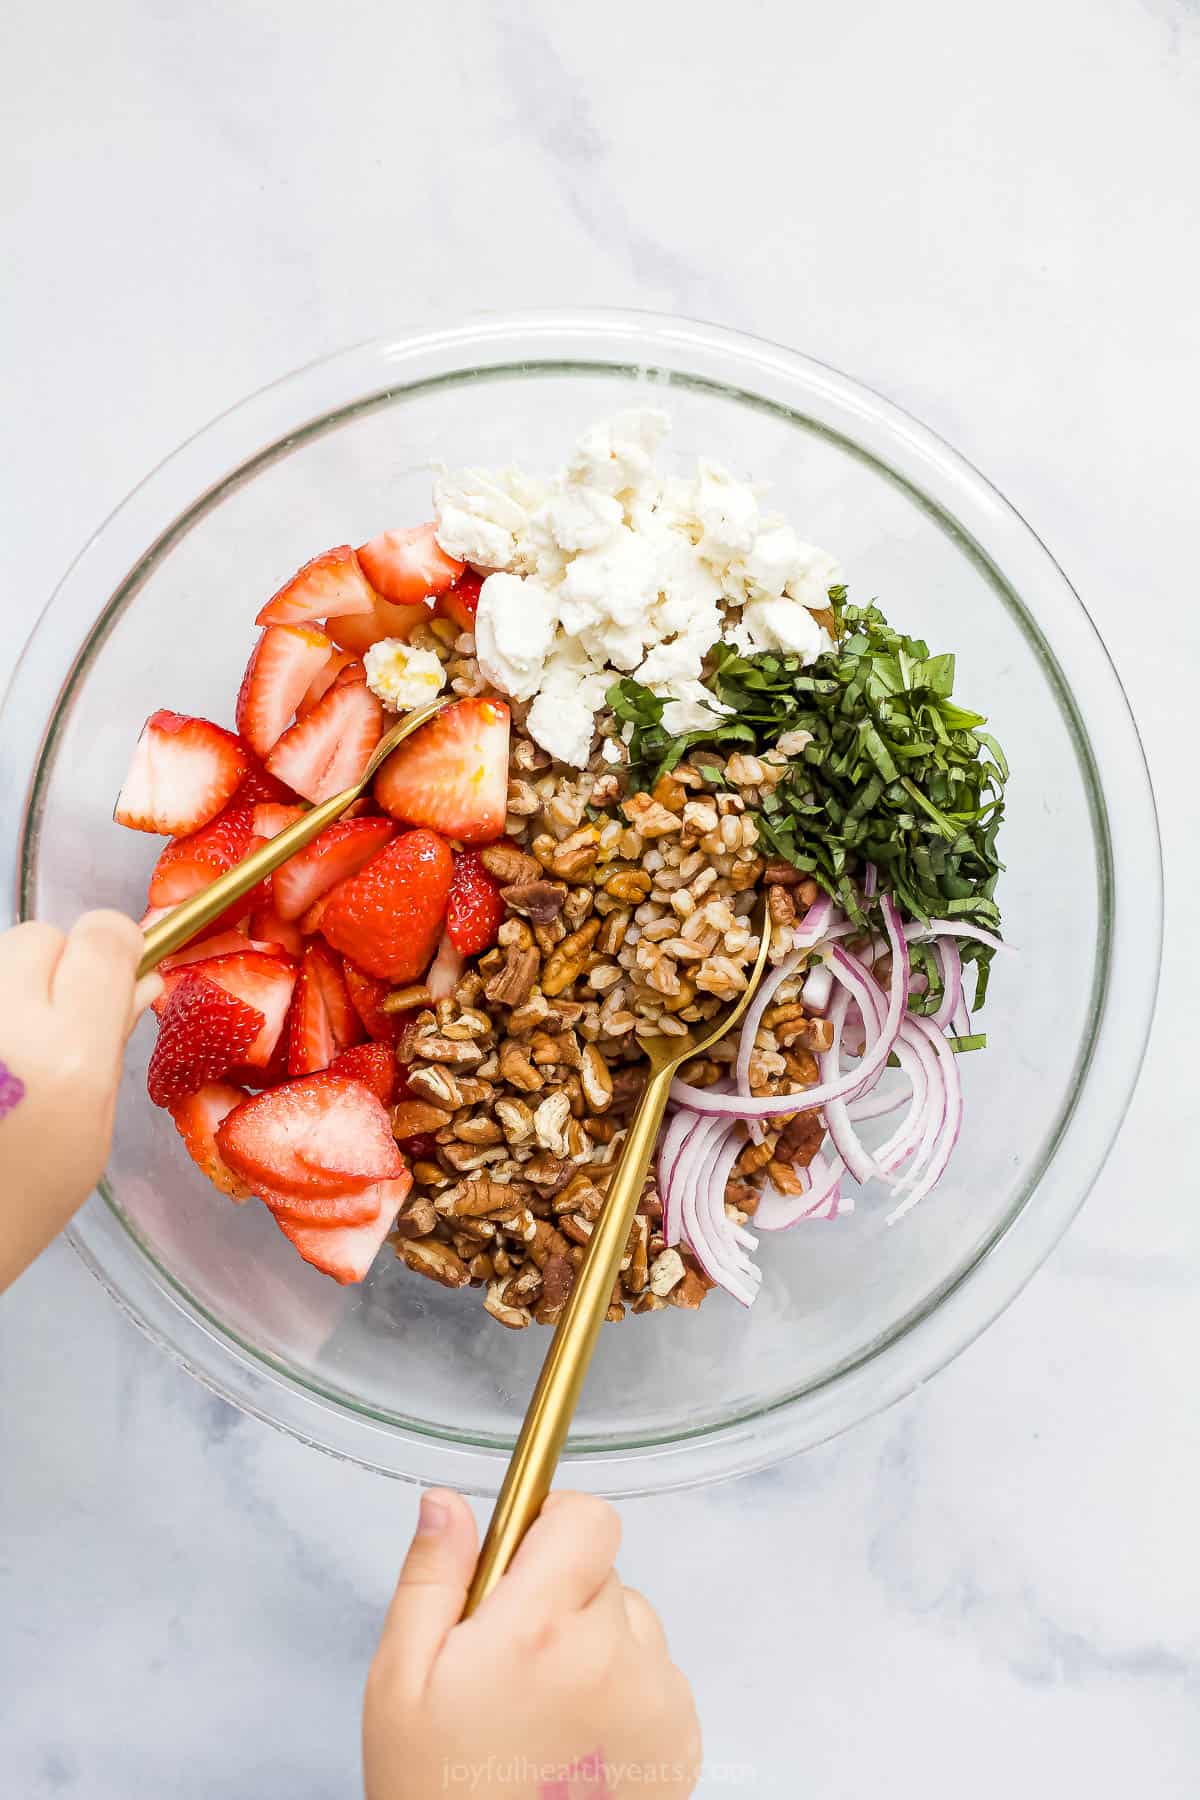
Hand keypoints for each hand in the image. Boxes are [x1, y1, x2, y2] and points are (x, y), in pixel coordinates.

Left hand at [0, 911, 159, 1290]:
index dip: (117, 947)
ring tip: (12, 1055)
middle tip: (56, 1025)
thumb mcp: (93, 1133)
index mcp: (67, 1058)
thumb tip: (136, 980)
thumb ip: (111, 1045)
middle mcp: (5, 1026)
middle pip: (40, 937)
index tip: (120, 971)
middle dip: (57, 967)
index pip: (101, 939)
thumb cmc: (19, 1206)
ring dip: (13, 990)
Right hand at [364, 1490, 700, 1798]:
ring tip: (542, 1709)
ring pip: (631, 1622)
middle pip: (603, 1570)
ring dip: (594, 1643)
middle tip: (511, 1660)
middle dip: (560, 1595)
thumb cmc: (441, 1794)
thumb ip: (432, 1579)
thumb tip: (448, 1503)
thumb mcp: (400, 1683)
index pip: (587, 1518)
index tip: (518, 1562)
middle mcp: (614, 1657)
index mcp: (543, 1629)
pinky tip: (575, 1739)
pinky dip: (623, 1691)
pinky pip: (656, 1675)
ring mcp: (657, 1702)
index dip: (549, 1526)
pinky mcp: (681, 1742)